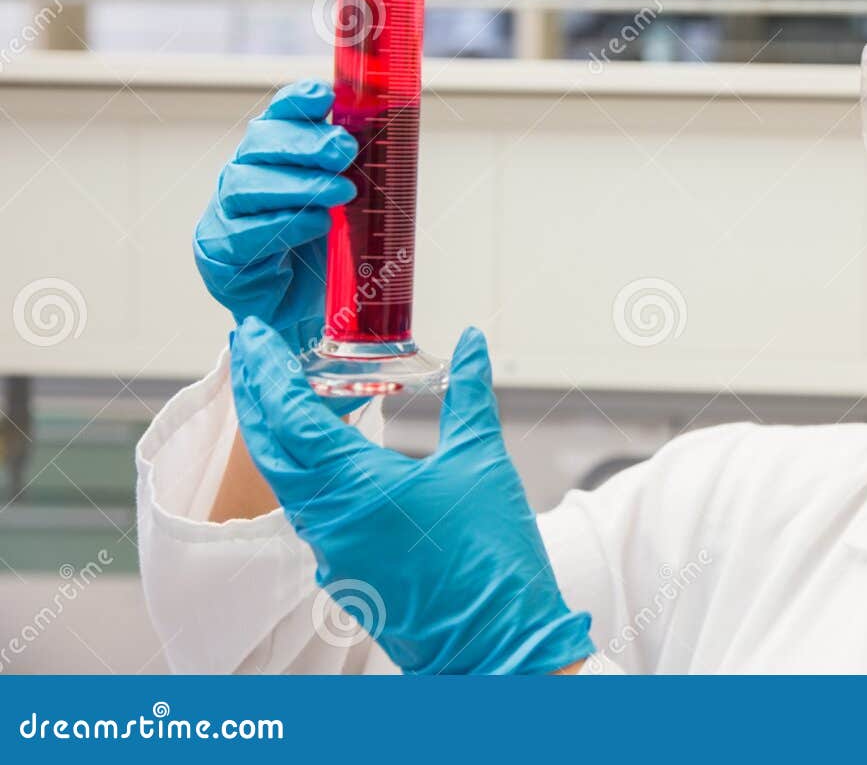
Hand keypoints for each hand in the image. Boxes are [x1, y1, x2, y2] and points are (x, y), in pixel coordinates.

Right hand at [194, 80, 356, 354]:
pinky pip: (245, 232)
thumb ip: (352, 173)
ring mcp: (224, 214)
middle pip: (258, 143)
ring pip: (246, 184)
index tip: (323, 95)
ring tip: (340, 191)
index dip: (296, 102)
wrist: (298, 316)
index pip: (277, 117)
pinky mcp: (218, 253)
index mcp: (270, 158)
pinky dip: (285, 224)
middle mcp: (241, 178)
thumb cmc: (322, 253)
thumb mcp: (346, 206)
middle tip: (344, 149)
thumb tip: (389, 137)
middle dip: (304, 142)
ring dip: (299, 184)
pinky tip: (317, 224)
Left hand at [228, 316, 594, 674]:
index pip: (288, 418)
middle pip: (269, 450)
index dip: (266, 372)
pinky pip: (309, 512)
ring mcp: (332, 553)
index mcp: (354, 487)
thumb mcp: (482, 462)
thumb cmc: (491, 557)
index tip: (253, 337)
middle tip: (252, 354)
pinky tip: (321, 458)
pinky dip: (302, 472)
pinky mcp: (346, 574)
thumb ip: (470, 394)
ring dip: (275, 436)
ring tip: (279, 396)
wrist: (498, 645)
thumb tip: (474, 343)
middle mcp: (328, 521)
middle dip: (255, 397)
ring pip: (284, 484)